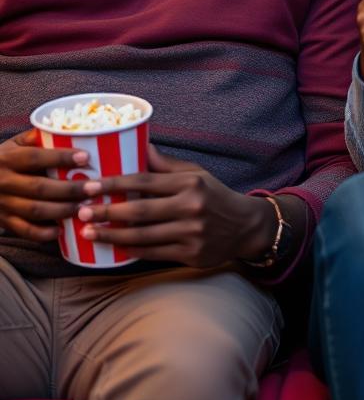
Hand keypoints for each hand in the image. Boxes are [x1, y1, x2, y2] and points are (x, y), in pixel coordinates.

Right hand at [0, 130, 90, 241]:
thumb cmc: (3, 160)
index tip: (85, 157)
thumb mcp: (14, 144)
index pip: (35, 158)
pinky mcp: (3, 221)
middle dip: (70, 189)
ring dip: (62, 210)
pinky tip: (61, 230)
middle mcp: (4, 182)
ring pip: (35, 210)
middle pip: (40, 187)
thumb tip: (63, 127)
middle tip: (95, 188)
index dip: (60, 158)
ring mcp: (3, 204)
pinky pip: (24, 230)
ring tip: (85, 207)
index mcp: (8, 159)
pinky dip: (43, 233)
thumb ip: (35, 137)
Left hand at [75, 144, 279, 267]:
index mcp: (189, 183)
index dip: (115, 183)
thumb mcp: (195, 174)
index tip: (91, 186)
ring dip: (112, 235)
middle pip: (140, 210)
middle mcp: (190, 207)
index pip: (145, 180)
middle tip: (82, 211)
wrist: (245, 226)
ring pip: (143, 235)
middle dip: (107, 211)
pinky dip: (132, 250)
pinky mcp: (191, 254)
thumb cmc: (214, 195)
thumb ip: (165, 165)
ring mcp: (191, 233)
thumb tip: (140, 145)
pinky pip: (154, 253)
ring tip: (89, 232)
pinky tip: (116, 248)